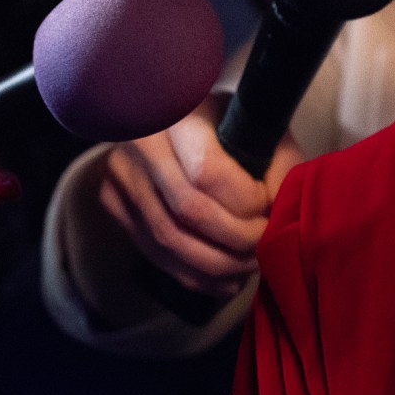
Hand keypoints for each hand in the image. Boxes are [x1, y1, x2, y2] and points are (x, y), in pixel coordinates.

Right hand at [93, 95, 301, 296]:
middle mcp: (140, 143)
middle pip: (188, 211)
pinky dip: (194, 275)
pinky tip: (225, 280)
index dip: (245, 202)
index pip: (208, 172)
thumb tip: (281, 216)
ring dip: (216, 265)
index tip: (270, 208)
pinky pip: (154, 252)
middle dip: (235, 240)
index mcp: (178, 114)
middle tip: (265, 247)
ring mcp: (120, 175)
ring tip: (249, 268)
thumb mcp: (258, 128)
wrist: (169, 117)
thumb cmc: (228, 123)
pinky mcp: (113, 203)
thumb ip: (278, 166)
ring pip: (168, 239)